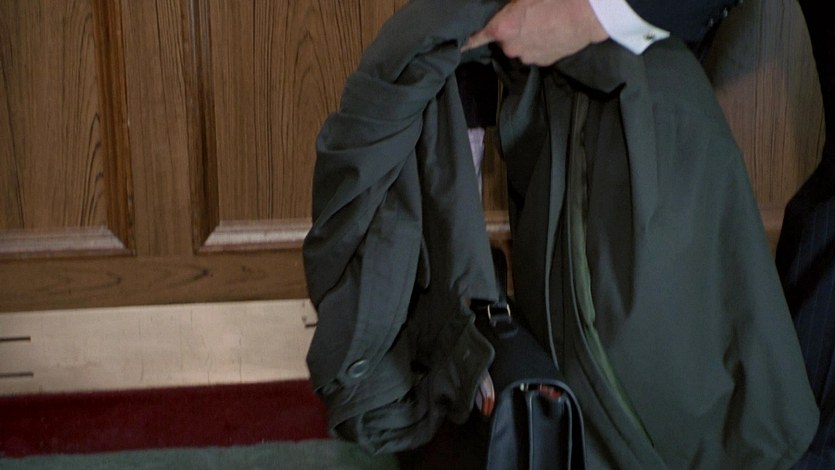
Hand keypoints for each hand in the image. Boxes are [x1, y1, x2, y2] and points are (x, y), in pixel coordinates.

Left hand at [463, 0, 607, 65]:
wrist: (586, 14)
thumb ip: (507, 6)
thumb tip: (503, 8)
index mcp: (502, 28)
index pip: (475, 38)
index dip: (468, 40)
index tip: (459, 45)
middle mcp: (510, 47)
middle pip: (502, 39)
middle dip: (510, 30)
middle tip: (526, 15)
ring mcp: (527, 56)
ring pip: (519, 46)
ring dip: (525, 37)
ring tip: (542, 22)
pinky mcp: (542, 62)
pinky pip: (534, 52)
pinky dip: (538, 44)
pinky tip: (550, 31)